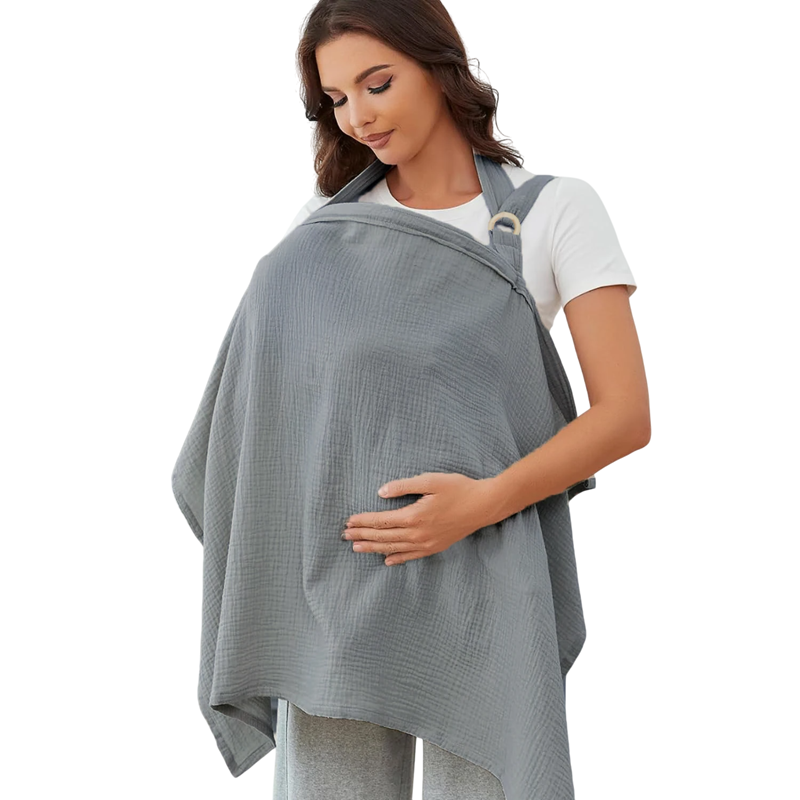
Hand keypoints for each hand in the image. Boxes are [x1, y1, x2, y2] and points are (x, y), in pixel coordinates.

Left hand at [342, 471, 497, 565]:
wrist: (484, 505)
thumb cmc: (459, 488)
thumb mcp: (431, 481)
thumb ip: (404, 486)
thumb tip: (380, 492)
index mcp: (414, 516)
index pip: (381, 521)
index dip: (363, 521)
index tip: (348, 521)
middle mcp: (418, 534)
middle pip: (383, 536)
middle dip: (362, 535)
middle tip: (344, 536)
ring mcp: (426, 544)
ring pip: (393, 548)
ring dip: (373, 548)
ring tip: (356, 548)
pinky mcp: (435, 547)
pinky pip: (411, 556)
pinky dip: (396, 558)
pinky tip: (386, 560)